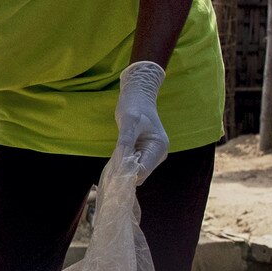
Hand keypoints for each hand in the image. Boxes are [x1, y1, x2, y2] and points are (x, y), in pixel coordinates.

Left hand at [116, 60, 168, 177]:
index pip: (142, 171)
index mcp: (159, 148)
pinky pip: (134, 165)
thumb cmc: (134, 105)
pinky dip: (125, 164)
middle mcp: (158, 155)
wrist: (138, 96)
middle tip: (113, 162)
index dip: (127, 172)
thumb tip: (121, 163)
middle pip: (140, 174)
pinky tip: (118, 155)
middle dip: (125, 171)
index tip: (114, 168)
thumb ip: (125, 141)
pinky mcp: (145, 154)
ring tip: (116, 155)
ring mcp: (152, 155)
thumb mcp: (128, 121)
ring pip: (136, 172)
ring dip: (124, 168)